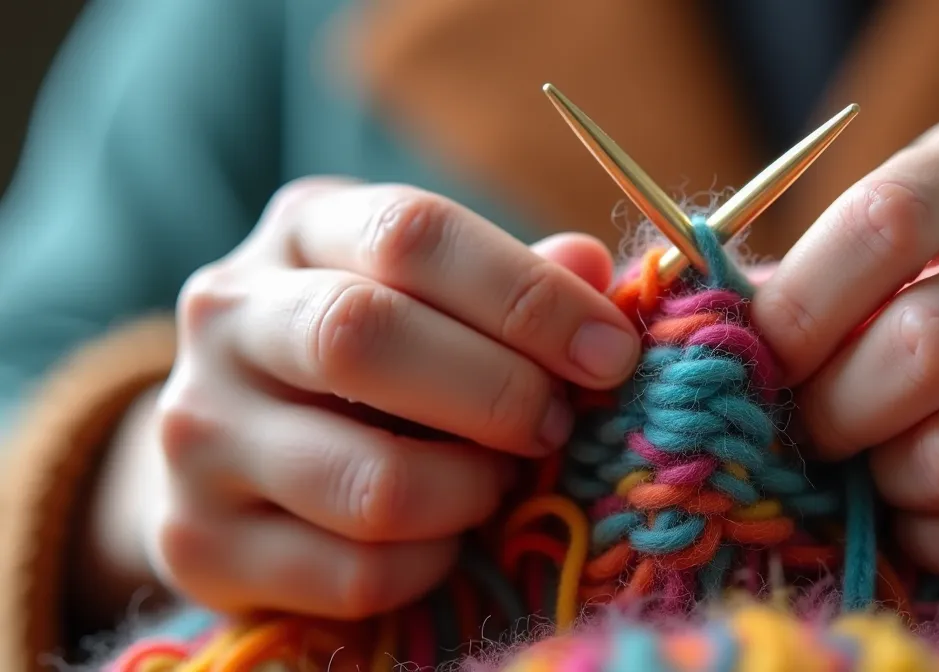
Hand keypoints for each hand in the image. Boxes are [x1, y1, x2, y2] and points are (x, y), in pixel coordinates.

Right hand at [123, 178, 638, 619]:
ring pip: (370, 481)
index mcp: (299, 231)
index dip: (527, 296)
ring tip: (496, 482)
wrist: (236, 451)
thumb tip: (592, 266)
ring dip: (470, 491)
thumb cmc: (372, 360)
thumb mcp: (435, 296)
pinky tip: (442, 540)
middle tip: (555, 425)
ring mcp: (196, 432)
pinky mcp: (197, 541)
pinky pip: (354, 572)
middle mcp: (226, 316)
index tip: (610, 354)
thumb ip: (514, 284)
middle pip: (364, 335)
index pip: (410, 233)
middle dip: (497, 392)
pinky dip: (430, 565)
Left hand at [752, 111, 938, 597]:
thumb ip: (799, 289)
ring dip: (889, 483)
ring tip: (886, 468)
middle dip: (836, 412)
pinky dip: (934, 542)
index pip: (886, 222)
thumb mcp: (884, 266)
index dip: (799, 310)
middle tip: (816, 431)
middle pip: (928, 347)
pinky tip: (931, 518)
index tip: (763, 361)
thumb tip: (694, 333)